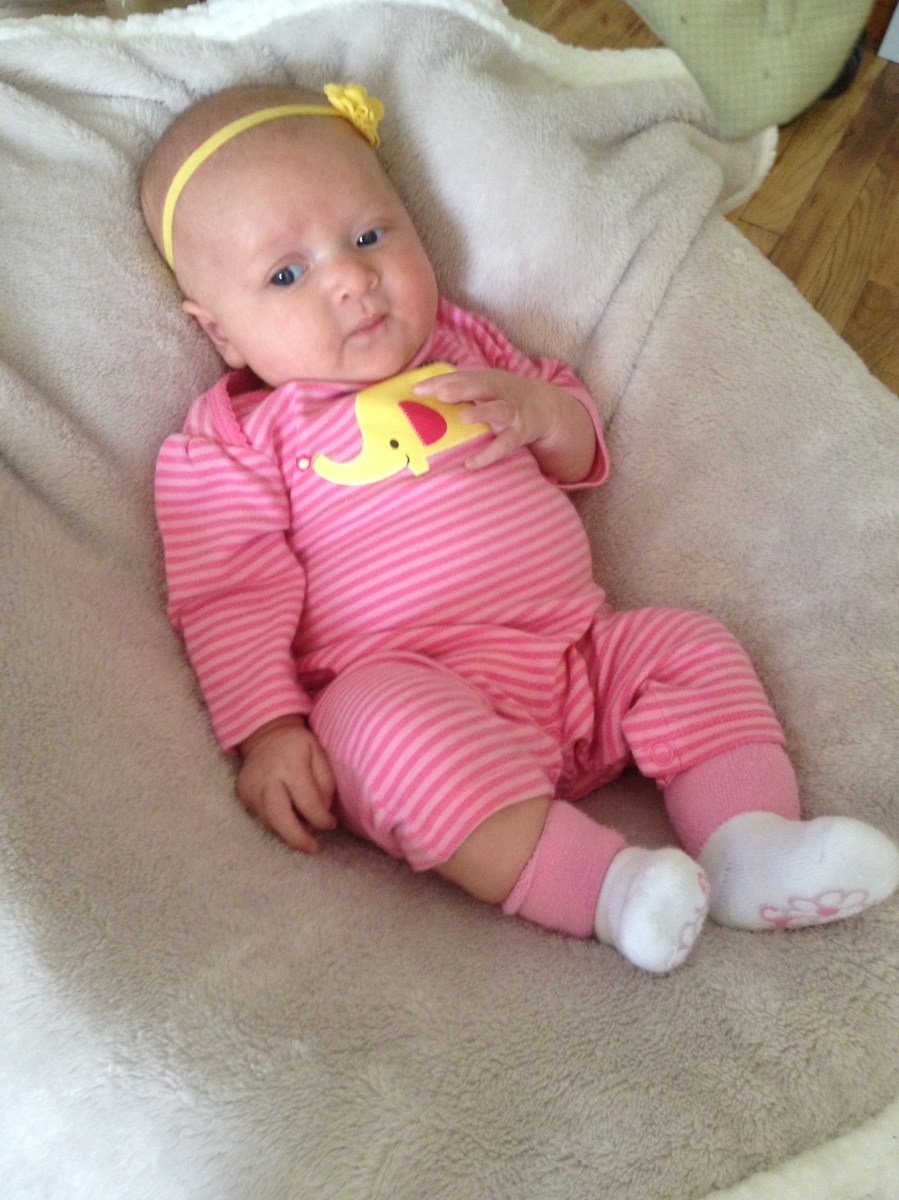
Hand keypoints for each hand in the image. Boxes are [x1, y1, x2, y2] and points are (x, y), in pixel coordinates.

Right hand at [237, 717, 336, 853]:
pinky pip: (261, 816)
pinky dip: (275, 822)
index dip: (322, 819)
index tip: (330, 824)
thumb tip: (323, 811)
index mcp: (290, 767)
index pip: (308, 803)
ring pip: (269, 821)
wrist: (266, 733)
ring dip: (287, 831)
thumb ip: (325, 783)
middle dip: (297, 838)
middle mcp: (267, 779)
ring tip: (302, 831)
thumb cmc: (298, 745)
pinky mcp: (242, 793)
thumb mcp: (319, 754)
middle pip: (280, 818)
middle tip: (313, 848)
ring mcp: (251, 787)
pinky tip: (287, 817)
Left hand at [415, 369, 594, 481]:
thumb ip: (459, 389)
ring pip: (499, 410)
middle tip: (440, 393)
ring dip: (483, 412)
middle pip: (480, 386)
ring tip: (464, 417)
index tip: (417, 390)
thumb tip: (419, 395)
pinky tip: (470, 464)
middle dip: (461, 389)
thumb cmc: (503, 397)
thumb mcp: (484, 388)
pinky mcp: (520, 432)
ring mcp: (512, 412)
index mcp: (486, 379)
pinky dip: (489, 454)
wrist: (544, 407)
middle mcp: (500, 392)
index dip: (439, 382)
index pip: (460, 377)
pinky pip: (504, 444)